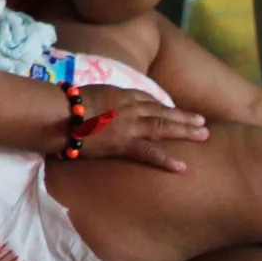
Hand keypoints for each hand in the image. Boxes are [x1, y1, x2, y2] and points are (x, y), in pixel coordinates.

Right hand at [60, 84, 209, 172]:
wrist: (57, 115)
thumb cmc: (64, 104)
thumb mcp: (86, 93)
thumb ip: (100, 99)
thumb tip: (99, 107)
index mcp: (119, 93)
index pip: (146, 98)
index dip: (161, 105)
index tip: (172, 110)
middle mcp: (129, 107)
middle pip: (162, 111)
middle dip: (183, 116)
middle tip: (202, 122)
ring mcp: (129, 125)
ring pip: (164, 127)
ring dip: (186, 130)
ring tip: (204, 135)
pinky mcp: (124, 143)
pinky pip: (150, 152)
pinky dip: (167, 159)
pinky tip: (182, 167)